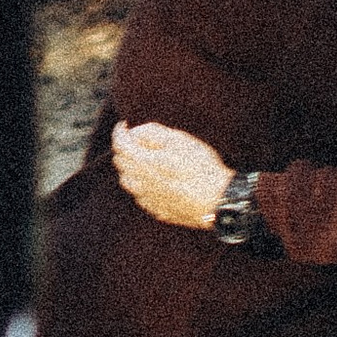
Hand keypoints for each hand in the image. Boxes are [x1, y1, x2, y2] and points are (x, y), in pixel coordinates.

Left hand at [111, 120, 235, 229]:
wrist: (218, 200)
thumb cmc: (201, 168)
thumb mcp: (179, 140)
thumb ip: (153, 132)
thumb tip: (135, 131)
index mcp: (143, 162)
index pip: (119, 144)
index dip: (120, 131)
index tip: (124, 126)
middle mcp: (140, 182)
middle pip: (119, 163)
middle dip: (123, 148)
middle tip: (135, 141)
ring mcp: (147, 199)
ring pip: (127, 181)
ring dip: (129, 168)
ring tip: (143, 160)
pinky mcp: (157, 210)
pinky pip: (140, 195)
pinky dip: (141, 185)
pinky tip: (154, 180)